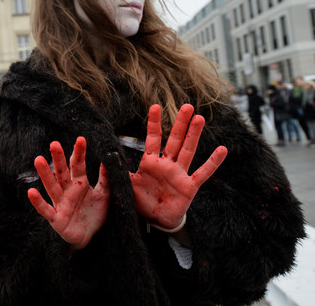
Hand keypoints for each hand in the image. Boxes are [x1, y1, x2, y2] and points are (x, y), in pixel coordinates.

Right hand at [28, 137, 110, 249]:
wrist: (91, 237)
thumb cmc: (95, 213)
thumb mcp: (105, 194)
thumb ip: (106, 178)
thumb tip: (109, 159)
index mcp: (79, 183)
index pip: (78, 165)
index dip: (79, 153)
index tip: (81, 139)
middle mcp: (67, 190)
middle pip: (61, 172)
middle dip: (58, 158)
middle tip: (54, 144)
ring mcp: (60, 203)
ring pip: (51, 186)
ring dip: (45, 174)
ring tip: (38, 159)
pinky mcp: (56, 218)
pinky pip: (45, 209)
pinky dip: (38, 202)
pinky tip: (31, 192)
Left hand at [129, 104, 227, 229]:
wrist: (155, 221)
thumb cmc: (141, 201)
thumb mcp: (127, 185)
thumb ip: (118, 172)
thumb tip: (105, 158)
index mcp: (150, 163)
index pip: (153, 139)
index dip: (154, 123)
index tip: (155, 106)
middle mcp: (167, 164)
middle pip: (175, 140)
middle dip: (180, 123)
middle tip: (187, 105)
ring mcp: (179, 174)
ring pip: (188, 151)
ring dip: (194, 135)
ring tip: (200, 118)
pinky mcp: (189, 186)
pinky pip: (203, 173)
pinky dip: (213, 162)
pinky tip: (222, 149)